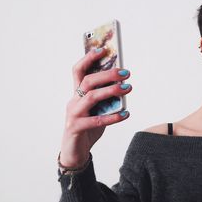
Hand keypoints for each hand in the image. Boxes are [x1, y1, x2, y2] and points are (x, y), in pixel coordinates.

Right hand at [59, 48, 131, 167]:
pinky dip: (112, 117)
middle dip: (107, 74)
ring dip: (111, 90)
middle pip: (87, 81)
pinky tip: (126, 114)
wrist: (74, 152)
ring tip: (128, 88)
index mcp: (77, 94)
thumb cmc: (88, 127)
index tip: (103, 49)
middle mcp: (73, 101)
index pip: (79, 70)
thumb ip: (106, 99)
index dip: (88, 58)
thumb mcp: (97, 110)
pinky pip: (96, 120)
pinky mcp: (76, 128)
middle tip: (126, 72)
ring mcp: (73, 114)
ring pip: (91, 97)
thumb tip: (123, 85)